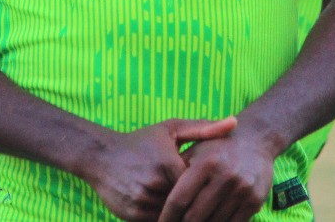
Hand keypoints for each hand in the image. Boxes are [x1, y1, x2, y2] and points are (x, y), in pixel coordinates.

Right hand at [78, 116, 237, 221]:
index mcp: (168, 163)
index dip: (209, 190)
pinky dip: (168, 220)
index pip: (199, 186)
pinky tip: (178, 215)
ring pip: (174, 218)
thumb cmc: (141, 141)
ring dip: (184, 216)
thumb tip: (234, 122)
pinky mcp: (132, 216)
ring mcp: (142, 202)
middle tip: (215, 206)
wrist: (100, 155)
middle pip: (189, 205)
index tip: (221, 191)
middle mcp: (155, 184)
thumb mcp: (170, 129)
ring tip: (199, 213)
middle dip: (200, 207)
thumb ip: (203, 128)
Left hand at [155, 129, 275, 221]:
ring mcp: (242, 190)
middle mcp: (225, 176)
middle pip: (194, 216)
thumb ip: (177, 171)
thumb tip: (155, 197)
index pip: (179, 199)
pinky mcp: (255, 201)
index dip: (167, 217)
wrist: (255, 140)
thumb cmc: (217, 147)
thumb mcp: (195, 151)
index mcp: (206, 163)